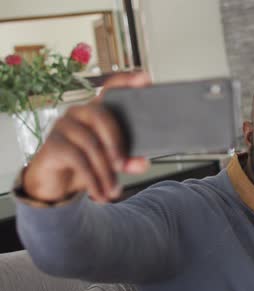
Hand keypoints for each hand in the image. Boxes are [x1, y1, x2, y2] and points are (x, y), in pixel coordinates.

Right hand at [22, 72, 151, 203]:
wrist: (57, 185)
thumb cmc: (87, 164)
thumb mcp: (112, 164)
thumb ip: (129, 160)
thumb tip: (142, 162)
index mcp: (99, 111)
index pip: (111, 89)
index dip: (127, 81)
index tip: (145, 77)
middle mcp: (80, 112)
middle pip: (102, 117)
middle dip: (117, 143)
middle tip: (124, 166)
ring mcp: (64, 125)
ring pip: (91, 143)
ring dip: (105, 171)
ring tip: (113, 191)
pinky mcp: (53, 143)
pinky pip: (77, 159)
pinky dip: (93, 179)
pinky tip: (100, 193)